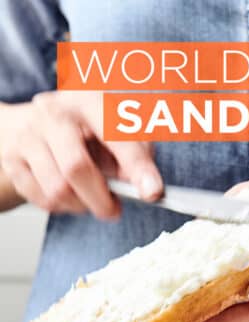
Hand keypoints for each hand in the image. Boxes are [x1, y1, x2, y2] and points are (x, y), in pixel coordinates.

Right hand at [0, 91, 162, 218]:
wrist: (35, 125)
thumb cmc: (84, 130)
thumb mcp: (116, 131)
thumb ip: (136, 154)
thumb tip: (147, 186)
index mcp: (87, 100)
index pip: (115, 134)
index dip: (137, 166)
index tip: (152, 192)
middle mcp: (54, 113)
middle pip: (76, 167)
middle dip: (101, 199)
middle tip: (114, 210)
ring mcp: (28, 136)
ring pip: (56, 189)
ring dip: (80, 206)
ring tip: (90, 199)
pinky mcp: (13, 159)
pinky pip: (41, 199)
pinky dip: (61, 207)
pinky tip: (70, 196)